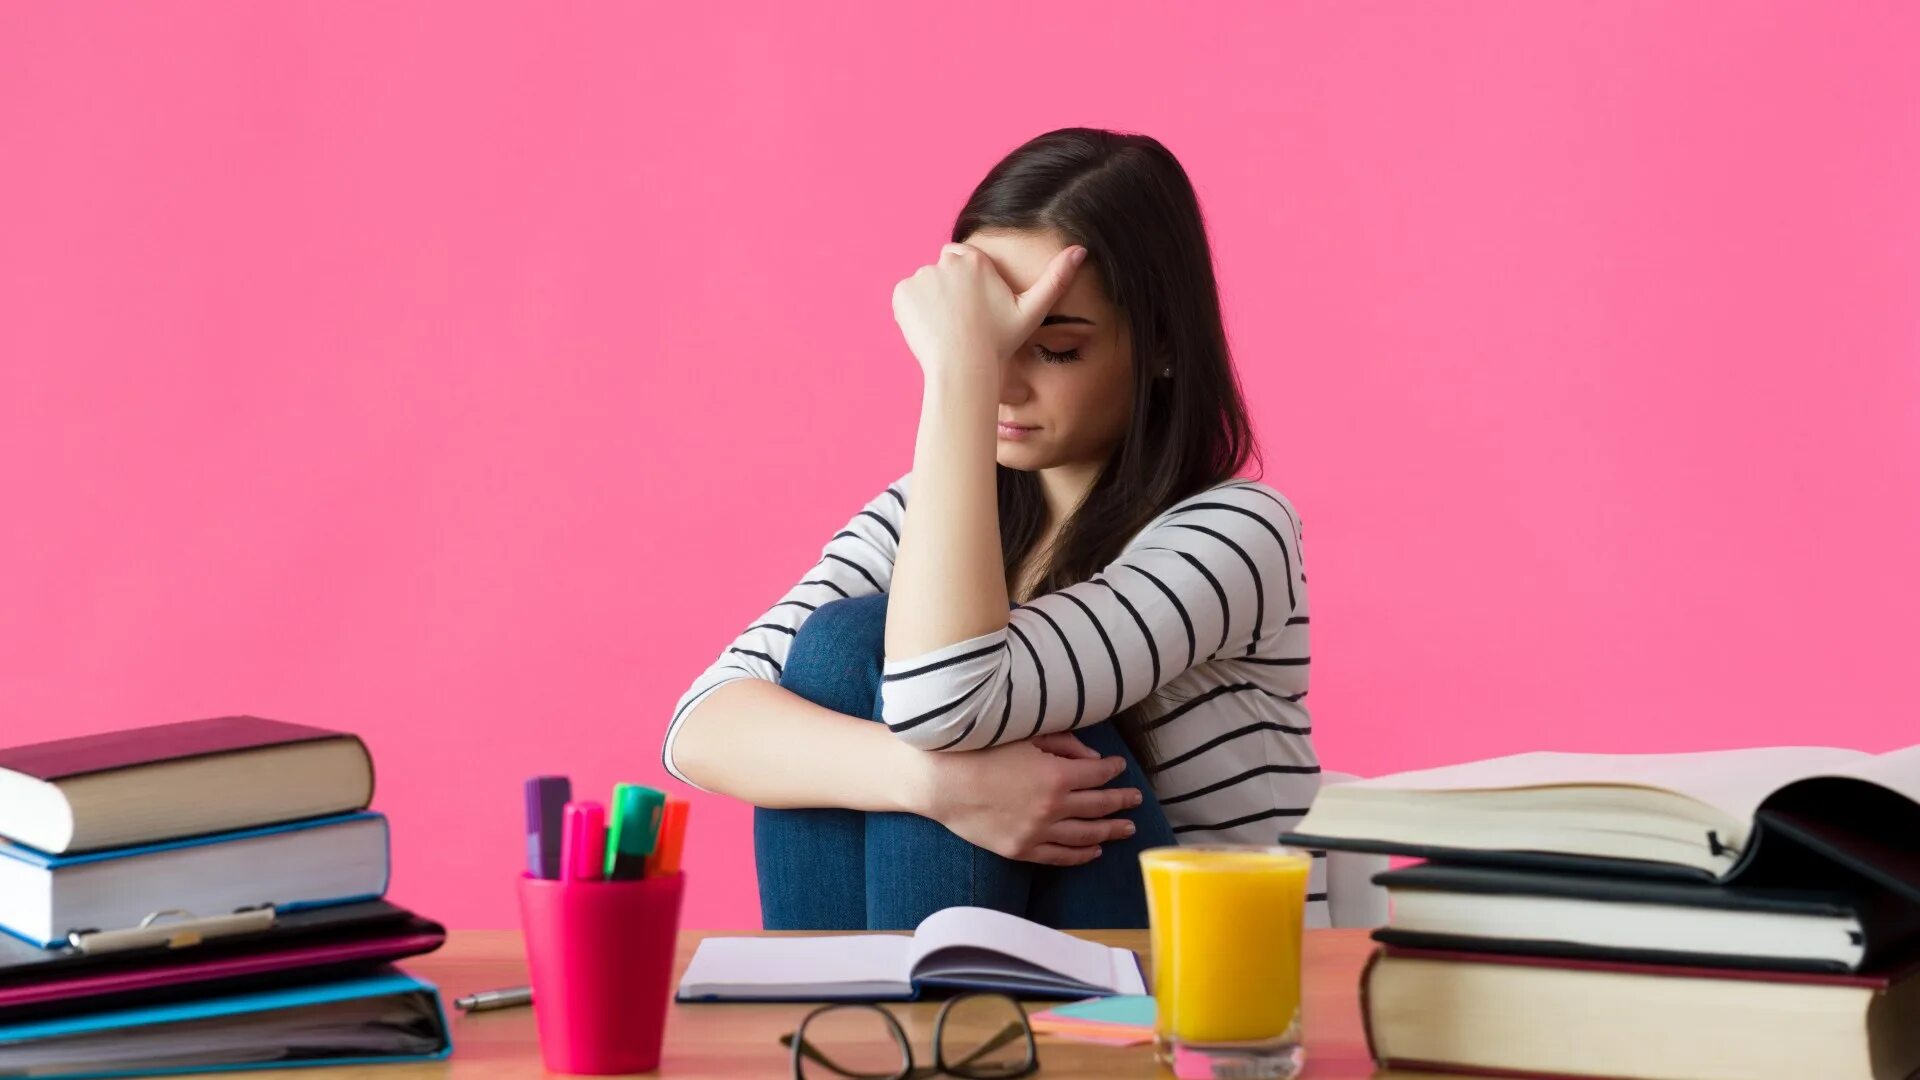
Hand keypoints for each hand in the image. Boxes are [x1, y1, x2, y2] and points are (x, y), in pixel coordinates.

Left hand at [890, 241, 1085, 376]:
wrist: (963, 367)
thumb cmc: (999, 342)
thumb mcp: (1032, 311)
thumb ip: (1056, 278)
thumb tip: (1081, 249)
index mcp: (976, 261)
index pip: (963, 260)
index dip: (967, 286)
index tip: (973, 309)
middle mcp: (947, 262)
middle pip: (943, 271)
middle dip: (949, 291)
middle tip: (960, 323)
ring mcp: (922, 276)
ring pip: (926, 285)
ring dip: (931, 301)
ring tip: (946, 329)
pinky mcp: (903, 292)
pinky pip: (906, 297)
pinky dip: (913, 311)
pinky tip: (929, 330)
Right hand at [910, 735, 1143, 866]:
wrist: (939, 782)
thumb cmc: (980, 750)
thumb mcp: (1025, 735)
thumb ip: (1064, 744)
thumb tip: (1094, 758)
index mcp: (1057, 775)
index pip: (1098, 774)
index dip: (1113, 770)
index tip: (1120, 767)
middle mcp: (1053, 807)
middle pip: (1099, 806)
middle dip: (1121, 801)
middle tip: (1136, 800)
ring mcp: (1037, 832)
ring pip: (1086, 835)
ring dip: (1110, 831)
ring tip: (1127, 828)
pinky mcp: (1021, 850)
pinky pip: (1060, 856)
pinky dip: (1082, 854)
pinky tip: (1095, 850)